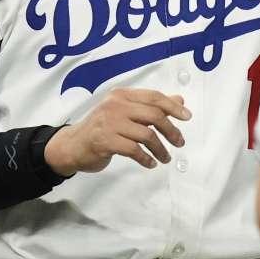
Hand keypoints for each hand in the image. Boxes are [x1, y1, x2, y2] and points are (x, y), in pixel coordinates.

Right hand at [44, 88, 189, 175]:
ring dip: (160, 148)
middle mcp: (115, 105)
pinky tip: (150, 163)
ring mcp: (109, 123)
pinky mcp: (105, 141)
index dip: (173, 107)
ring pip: (146, 134)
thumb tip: (179, 101)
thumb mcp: (125, 112)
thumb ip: (150, 106)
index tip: (187, 118)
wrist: (72, 145)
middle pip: (154, 115)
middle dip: (171, 130)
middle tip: (179, 142)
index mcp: (122, 95)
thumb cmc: (101, 128)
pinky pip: (134, 150)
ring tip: (165, 158)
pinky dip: (146, 158)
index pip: (154, 97)